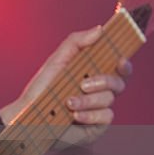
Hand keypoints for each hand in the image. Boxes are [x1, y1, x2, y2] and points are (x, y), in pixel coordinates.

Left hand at [0, 26, 131, 145]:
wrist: (29, 116)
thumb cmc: (41, 89)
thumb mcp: (57, 61)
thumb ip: (77, 42)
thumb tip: (100, 29)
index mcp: (93, 72)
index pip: (118, 66)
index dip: (124, 63)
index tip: (120, 60)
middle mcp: (99, 90)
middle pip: (119, 82)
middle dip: (105, 81)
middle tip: (84, 85)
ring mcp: (99, 108)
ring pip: (110, 100)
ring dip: (88, 100)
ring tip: (69, 102)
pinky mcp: (97, 125)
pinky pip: (106, 117)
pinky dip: (90, 114)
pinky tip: (75, 115)